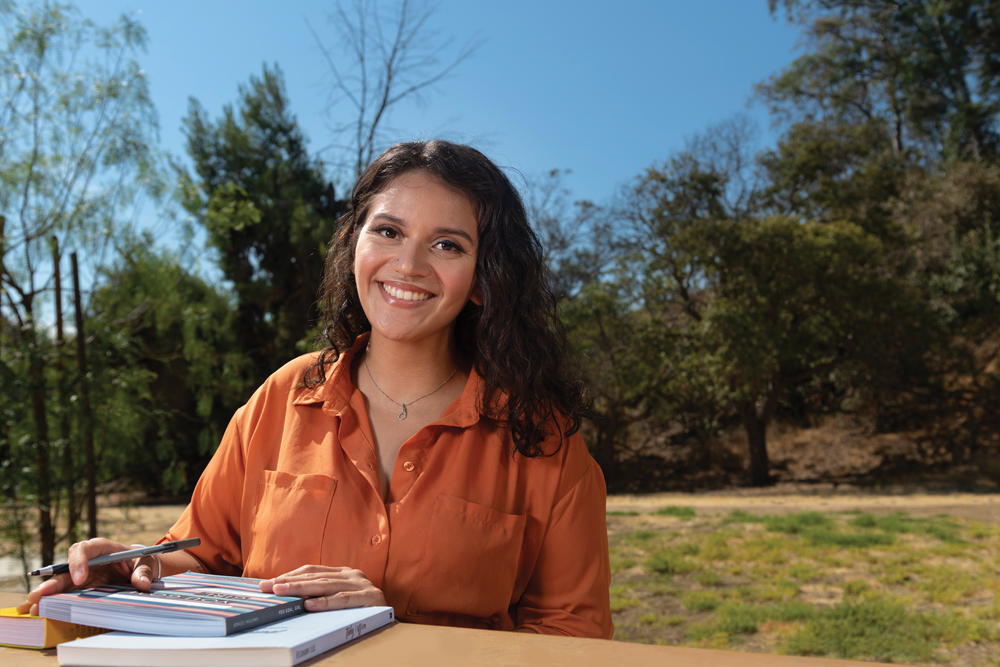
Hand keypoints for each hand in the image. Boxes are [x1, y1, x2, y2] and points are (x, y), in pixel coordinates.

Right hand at [16, 538, 157, 615]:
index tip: (79, 579)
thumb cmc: (142, 561)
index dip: (79, 562)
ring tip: (35, 606)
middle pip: (66, 568)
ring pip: (62, 583)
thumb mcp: (147, 563)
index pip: (85, 549)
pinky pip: (66, 594)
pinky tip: (43, 610)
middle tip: (40, 595)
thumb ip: (144, 572)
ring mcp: (82, 575)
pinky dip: (54, 602)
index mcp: (102, 548)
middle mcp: (88, 561)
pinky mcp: (81, 588)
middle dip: (53, 582)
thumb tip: (142, 584)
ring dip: (48, 594)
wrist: (141, 569)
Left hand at [260, 565, 385, 610]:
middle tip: (267, 587)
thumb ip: (321, 594)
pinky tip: (308, 605)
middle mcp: (353, 575)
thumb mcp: (340, 599)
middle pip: (315, 577)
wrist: (391, 624)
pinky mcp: (370, 598)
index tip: (268, 583)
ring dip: (301, 589)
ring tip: (281, 592)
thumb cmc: (361, 613)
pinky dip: (325, 603)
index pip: (312, 571)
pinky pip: (343, 600)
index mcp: (344, 573)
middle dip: (288, 582)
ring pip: (326, 586)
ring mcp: (362, 585)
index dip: (289, 575)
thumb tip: (287, 597)